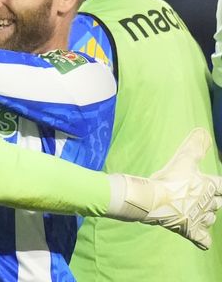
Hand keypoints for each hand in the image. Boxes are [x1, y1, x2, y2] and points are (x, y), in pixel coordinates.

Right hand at [107, 128, 221, 248]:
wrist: (154, 199)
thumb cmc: (169, 179)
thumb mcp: (183, 159)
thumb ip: (195, 146)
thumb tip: (202, 130)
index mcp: (207, 185)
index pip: (221, 184)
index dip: (221, 185)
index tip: (220, 186)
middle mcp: (206, 202)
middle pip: (216, 203)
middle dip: (213, 200)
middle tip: (203, 197)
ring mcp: (198, 218)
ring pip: (210, 218)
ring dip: (207, 216)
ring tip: (200, 213)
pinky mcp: (189, 230)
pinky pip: (202, 239)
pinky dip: (203, 239)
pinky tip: (202, 240)